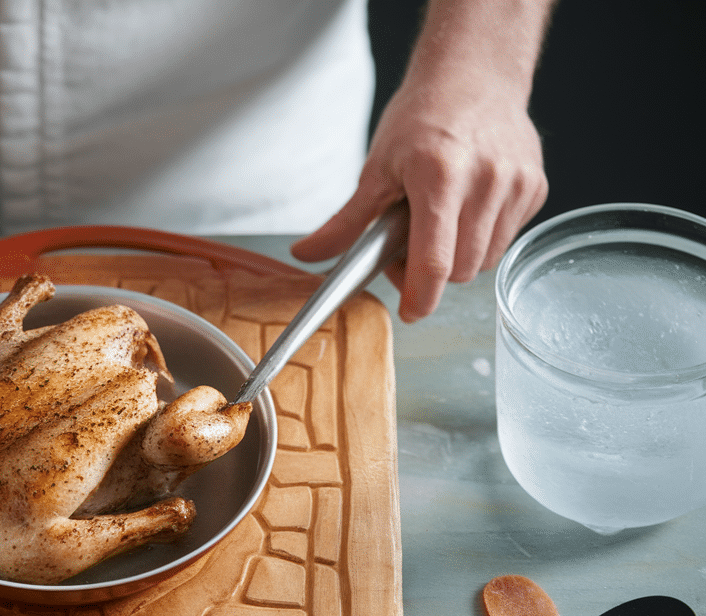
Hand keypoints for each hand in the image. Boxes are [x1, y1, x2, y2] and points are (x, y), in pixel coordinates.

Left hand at [290, 0, 551, 322]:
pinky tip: (467, 208)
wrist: (473, 76)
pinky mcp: (536, 188)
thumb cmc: (422, 118)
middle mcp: (485, 181)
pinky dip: (482, 237)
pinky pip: (505, 239)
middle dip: (432, 273)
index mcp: (439, 176)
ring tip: (438, 223)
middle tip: (409, 247)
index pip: (435, 261)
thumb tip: (307, 256)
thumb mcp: (376, 168)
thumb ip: (346, 222)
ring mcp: (517, 185)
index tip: (410, 311)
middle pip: (460, 270)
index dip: (420, 296)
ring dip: (458, 257)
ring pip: (485, 261)